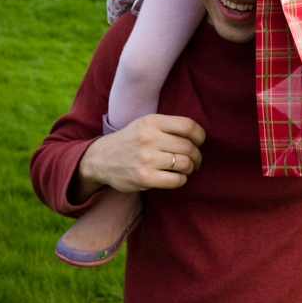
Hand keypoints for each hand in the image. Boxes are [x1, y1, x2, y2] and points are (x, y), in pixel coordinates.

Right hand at [76, 114, 205, 200]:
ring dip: (191, 168)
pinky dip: (182, 180)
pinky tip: (177, 177)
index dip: (200, 135)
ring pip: (184, 164)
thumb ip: (169, 126)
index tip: (199, 142)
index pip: (188, 126)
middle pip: (188, 147)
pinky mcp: (144, 178)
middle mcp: (149, 138)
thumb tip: (198, 135)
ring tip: (187, 168)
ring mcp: (146, 159)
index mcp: (152, 121)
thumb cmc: (132, 140)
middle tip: (196, 159)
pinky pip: (176, 180)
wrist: (102, 158)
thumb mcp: (146, 123)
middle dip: (197, 155)